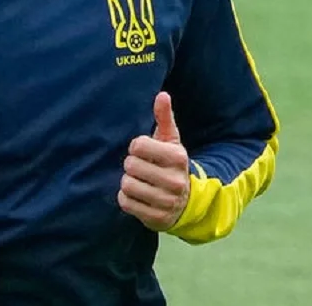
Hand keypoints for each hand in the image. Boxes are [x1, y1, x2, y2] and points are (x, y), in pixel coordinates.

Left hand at [118, 92, 190, 230]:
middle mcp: (175, 180)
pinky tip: (137, 195)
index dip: (137, 147)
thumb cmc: (171, 164)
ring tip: (139, 181)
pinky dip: (126, 198)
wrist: (185, 202)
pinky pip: (126, 202)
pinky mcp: (155, 218)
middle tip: (140, 168)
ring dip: (128, 182)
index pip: (138, 145)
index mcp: (178, 157)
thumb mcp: (171, 141)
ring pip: (127, 185)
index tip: (144, 151)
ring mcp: (166, 201)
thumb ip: (165, 117)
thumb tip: (162, 94)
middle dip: (131, 165)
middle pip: (131, 166)